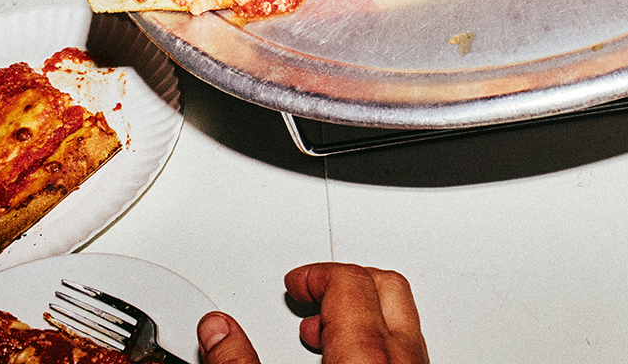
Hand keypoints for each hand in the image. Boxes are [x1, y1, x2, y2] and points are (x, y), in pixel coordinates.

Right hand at [198, 262, 428, 363]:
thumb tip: (218, 331)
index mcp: (364, 357)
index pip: (348, 281)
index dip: (315, 274)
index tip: (295, 283)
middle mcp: (403, 363)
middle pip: (387, 287)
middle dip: (346, 279)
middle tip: (310, 291)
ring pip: (404, 319)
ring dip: (366, 311)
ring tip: (323, 327)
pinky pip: (409, 350)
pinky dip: (381, 341)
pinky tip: (350, 360)